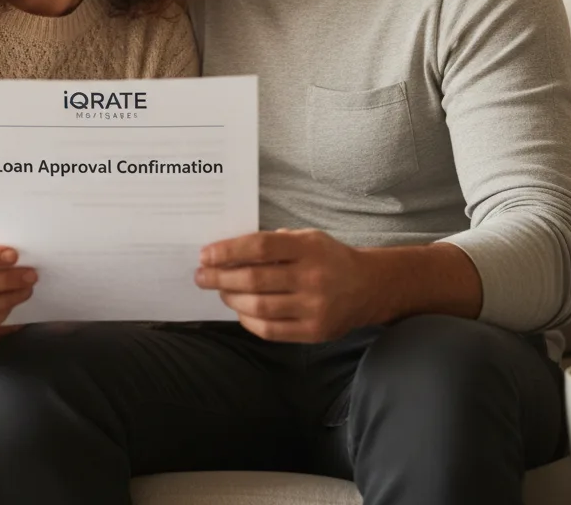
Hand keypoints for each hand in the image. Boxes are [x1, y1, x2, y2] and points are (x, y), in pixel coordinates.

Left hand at [195, 228, 375, 342]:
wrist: (369, 287)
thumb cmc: (328, 258)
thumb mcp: (307, 238)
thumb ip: (274, 242)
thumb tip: (230, 251)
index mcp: (308, 248)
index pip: (259, 247)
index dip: (228, 251)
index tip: (205, 255)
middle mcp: (312, 278)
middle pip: (254, 280)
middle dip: (220, 278)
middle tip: (201, 276)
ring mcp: (314, 308)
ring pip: (259, 307)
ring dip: (231, 299)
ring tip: (220, 291)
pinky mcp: (314, 332)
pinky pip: (271, 330)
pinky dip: (248, 320)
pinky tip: (240, 310)